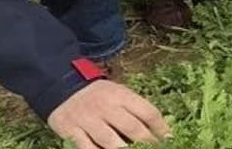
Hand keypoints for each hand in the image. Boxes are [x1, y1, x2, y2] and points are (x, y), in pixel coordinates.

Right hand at [48, 80, 170, 147]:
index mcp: (122, 95)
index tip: (169, 139)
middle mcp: (106, 107)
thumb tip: (158, 129)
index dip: (161, 128)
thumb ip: (134, 108)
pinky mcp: (71, 131)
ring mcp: (88, 119)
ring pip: (110, 141)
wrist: (63, 88)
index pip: (147, 112)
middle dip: (147, 143)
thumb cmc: (99, 95)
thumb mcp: (119, 93)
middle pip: (132, 128)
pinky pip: (87, 147)